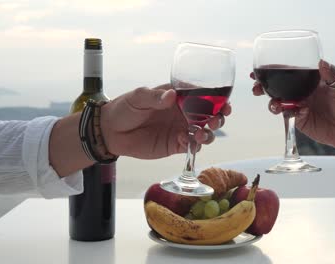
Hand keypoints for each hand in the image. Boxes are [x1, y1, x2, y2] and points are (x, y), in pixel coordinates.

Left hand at [101, 84, 230, 158]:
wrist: (110, 132)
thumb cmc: (124, 108)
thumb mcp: (138, 97)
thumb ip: (155, 97)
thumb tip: (172, 96)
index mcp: (178, 97)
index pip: (203, 96)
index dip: (217, 99)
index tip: (225, 104)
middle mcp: (183, 113)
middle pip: (209, 115)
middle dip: (219, 118)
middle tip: (217, 120)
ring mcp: (180, 129)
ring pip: (204, 132)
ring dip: (210, 134)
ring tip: (202, 135)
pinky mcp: (175, 145)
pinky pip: (191, 146)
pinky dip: (194, 145)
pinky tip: (188, 142)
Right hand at [251, 60, 334, 148]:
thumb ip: (331, 75)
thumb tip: (321, 62)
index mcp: (310, 80)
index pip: (289, 72)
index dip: (274, 70)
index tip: (261, 68)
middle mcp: (301, 92)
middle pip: (277, 86)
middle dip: (263, 86)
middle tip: (256, 87)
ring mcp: (298, 105)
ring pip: (278, 101)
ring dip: (271, 101)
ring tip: (274, 105)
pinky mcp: (298, 119)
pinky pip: (287, 114)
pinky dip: (287, 112)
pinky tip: (296, 112)